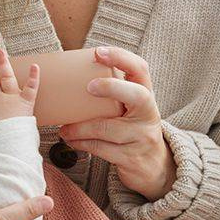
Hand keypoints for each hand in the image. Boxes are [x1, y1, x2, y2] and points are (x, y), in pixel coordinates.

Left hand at [58, 46, 176, 200]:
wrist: (155, 168)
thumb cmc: (133, 132)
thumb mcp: (132, 111)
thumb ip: (115, 96)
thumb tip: (73, 77)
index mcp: (147, 97)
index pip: (140, 70)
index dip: (121, 58)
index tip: (99, 52)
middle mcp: (148, 115)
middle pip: (136, 95)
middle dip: (112, 87)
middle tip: (88, 86)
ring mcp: (142, 137)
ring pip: (107, 128)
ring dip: (80, 128)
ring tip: (64, 128)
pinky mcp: (131, 158)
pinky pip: (101, 149)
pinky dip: (82, 144)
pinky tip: (71, 141)